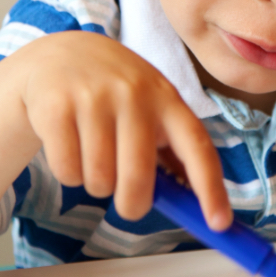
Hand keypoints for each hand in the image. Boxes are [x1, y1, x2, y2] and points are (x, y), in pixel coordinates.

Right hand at [15, 31, 231, 228]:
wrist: (62, 53)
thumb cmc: (115, 91)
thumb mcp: (150, 105)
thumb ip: (170, 149)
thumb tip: (193, 203)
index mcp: (166, 98)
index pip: (197, 146)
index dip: (210, 187)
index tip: (218, 222)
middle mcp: (134, 94)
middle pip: (137, 178)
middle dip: (133, 204)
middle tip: (128, 203)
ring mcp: (93, 98)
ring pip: (98, 181)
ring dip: (96, 184)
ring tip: (93, 155)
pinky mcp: (57, 107)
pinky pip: (67, 172)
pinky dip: (69, 173)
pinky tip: (70, 145)